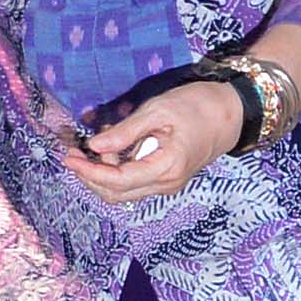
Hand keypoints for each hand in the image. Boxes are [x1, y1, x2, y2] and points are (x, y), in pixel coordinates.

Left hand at [54, 79, 239, 206]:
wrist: (231, 113)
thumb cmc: (197, 106)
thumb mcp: (158, 111)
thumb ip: (125, 132)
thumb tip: (95, 146)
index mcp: (165, 169)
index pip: (116, 181)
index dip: (89, 172)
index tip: (69, 158)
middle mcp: (165, 184)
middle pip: (116, 194)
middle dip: (90, 177)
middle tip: (73, 153)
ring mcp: (167, 185)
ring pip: (124, 192)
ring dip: (102, 175)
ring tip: (92, 146)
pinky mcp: (166, 179)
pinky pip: (134, 183)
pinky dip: (116, 171)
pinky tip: (111, 150)